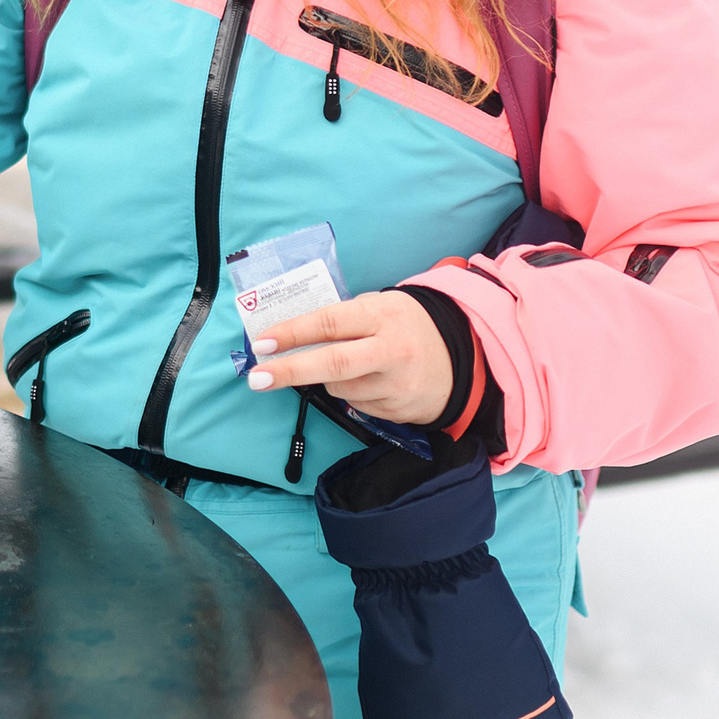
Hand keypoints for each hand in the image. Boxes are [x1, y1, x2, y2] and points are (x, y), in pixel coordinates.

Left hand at [246, 290, 452, 425]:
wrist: (461, 359)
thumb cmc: (405, 327)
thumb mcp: (380, 308)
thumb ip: (342, 319)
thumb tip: (289, 335)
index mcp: (384, 315)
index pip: (330, 323)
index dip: (293, 333)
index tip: (262, 343)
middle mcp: (393, 350)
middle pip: (333, 363)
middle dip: (289, 371)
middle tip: (257, 378)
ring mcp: (398, 384)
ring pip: (339, 387)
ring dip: (329, 379)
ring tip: (353, 365)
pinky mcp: (400, 410)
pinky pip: (356, 404)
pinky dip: (352, 393)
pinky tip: (373, 381)